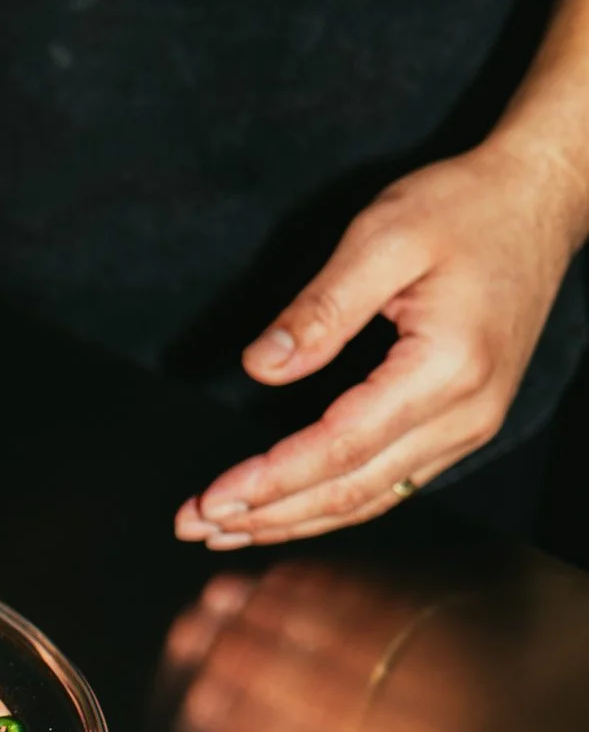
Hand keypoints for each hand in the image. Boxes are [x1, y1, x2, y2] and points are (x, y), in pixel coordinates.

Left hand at [174, 140, 580, 547]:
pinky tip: (290, 508)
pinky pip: (392, 479)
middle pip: (355, 490)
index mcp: (446, 369)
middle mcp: (467, 414)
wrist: (535, 201)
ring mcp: (470, 425)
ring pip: (374, 496)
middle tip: (197, 525)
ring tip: (227, 529)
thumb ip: (320, 309)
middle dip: (270, 515)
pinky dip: (334, 500)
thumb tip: (260, 368)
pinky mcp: (463, 421)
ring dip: (297, 518)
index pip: (341, 446)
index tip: (211, 499)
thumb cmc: (462, 208)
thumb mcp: (382, 237)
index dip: (271, 479)